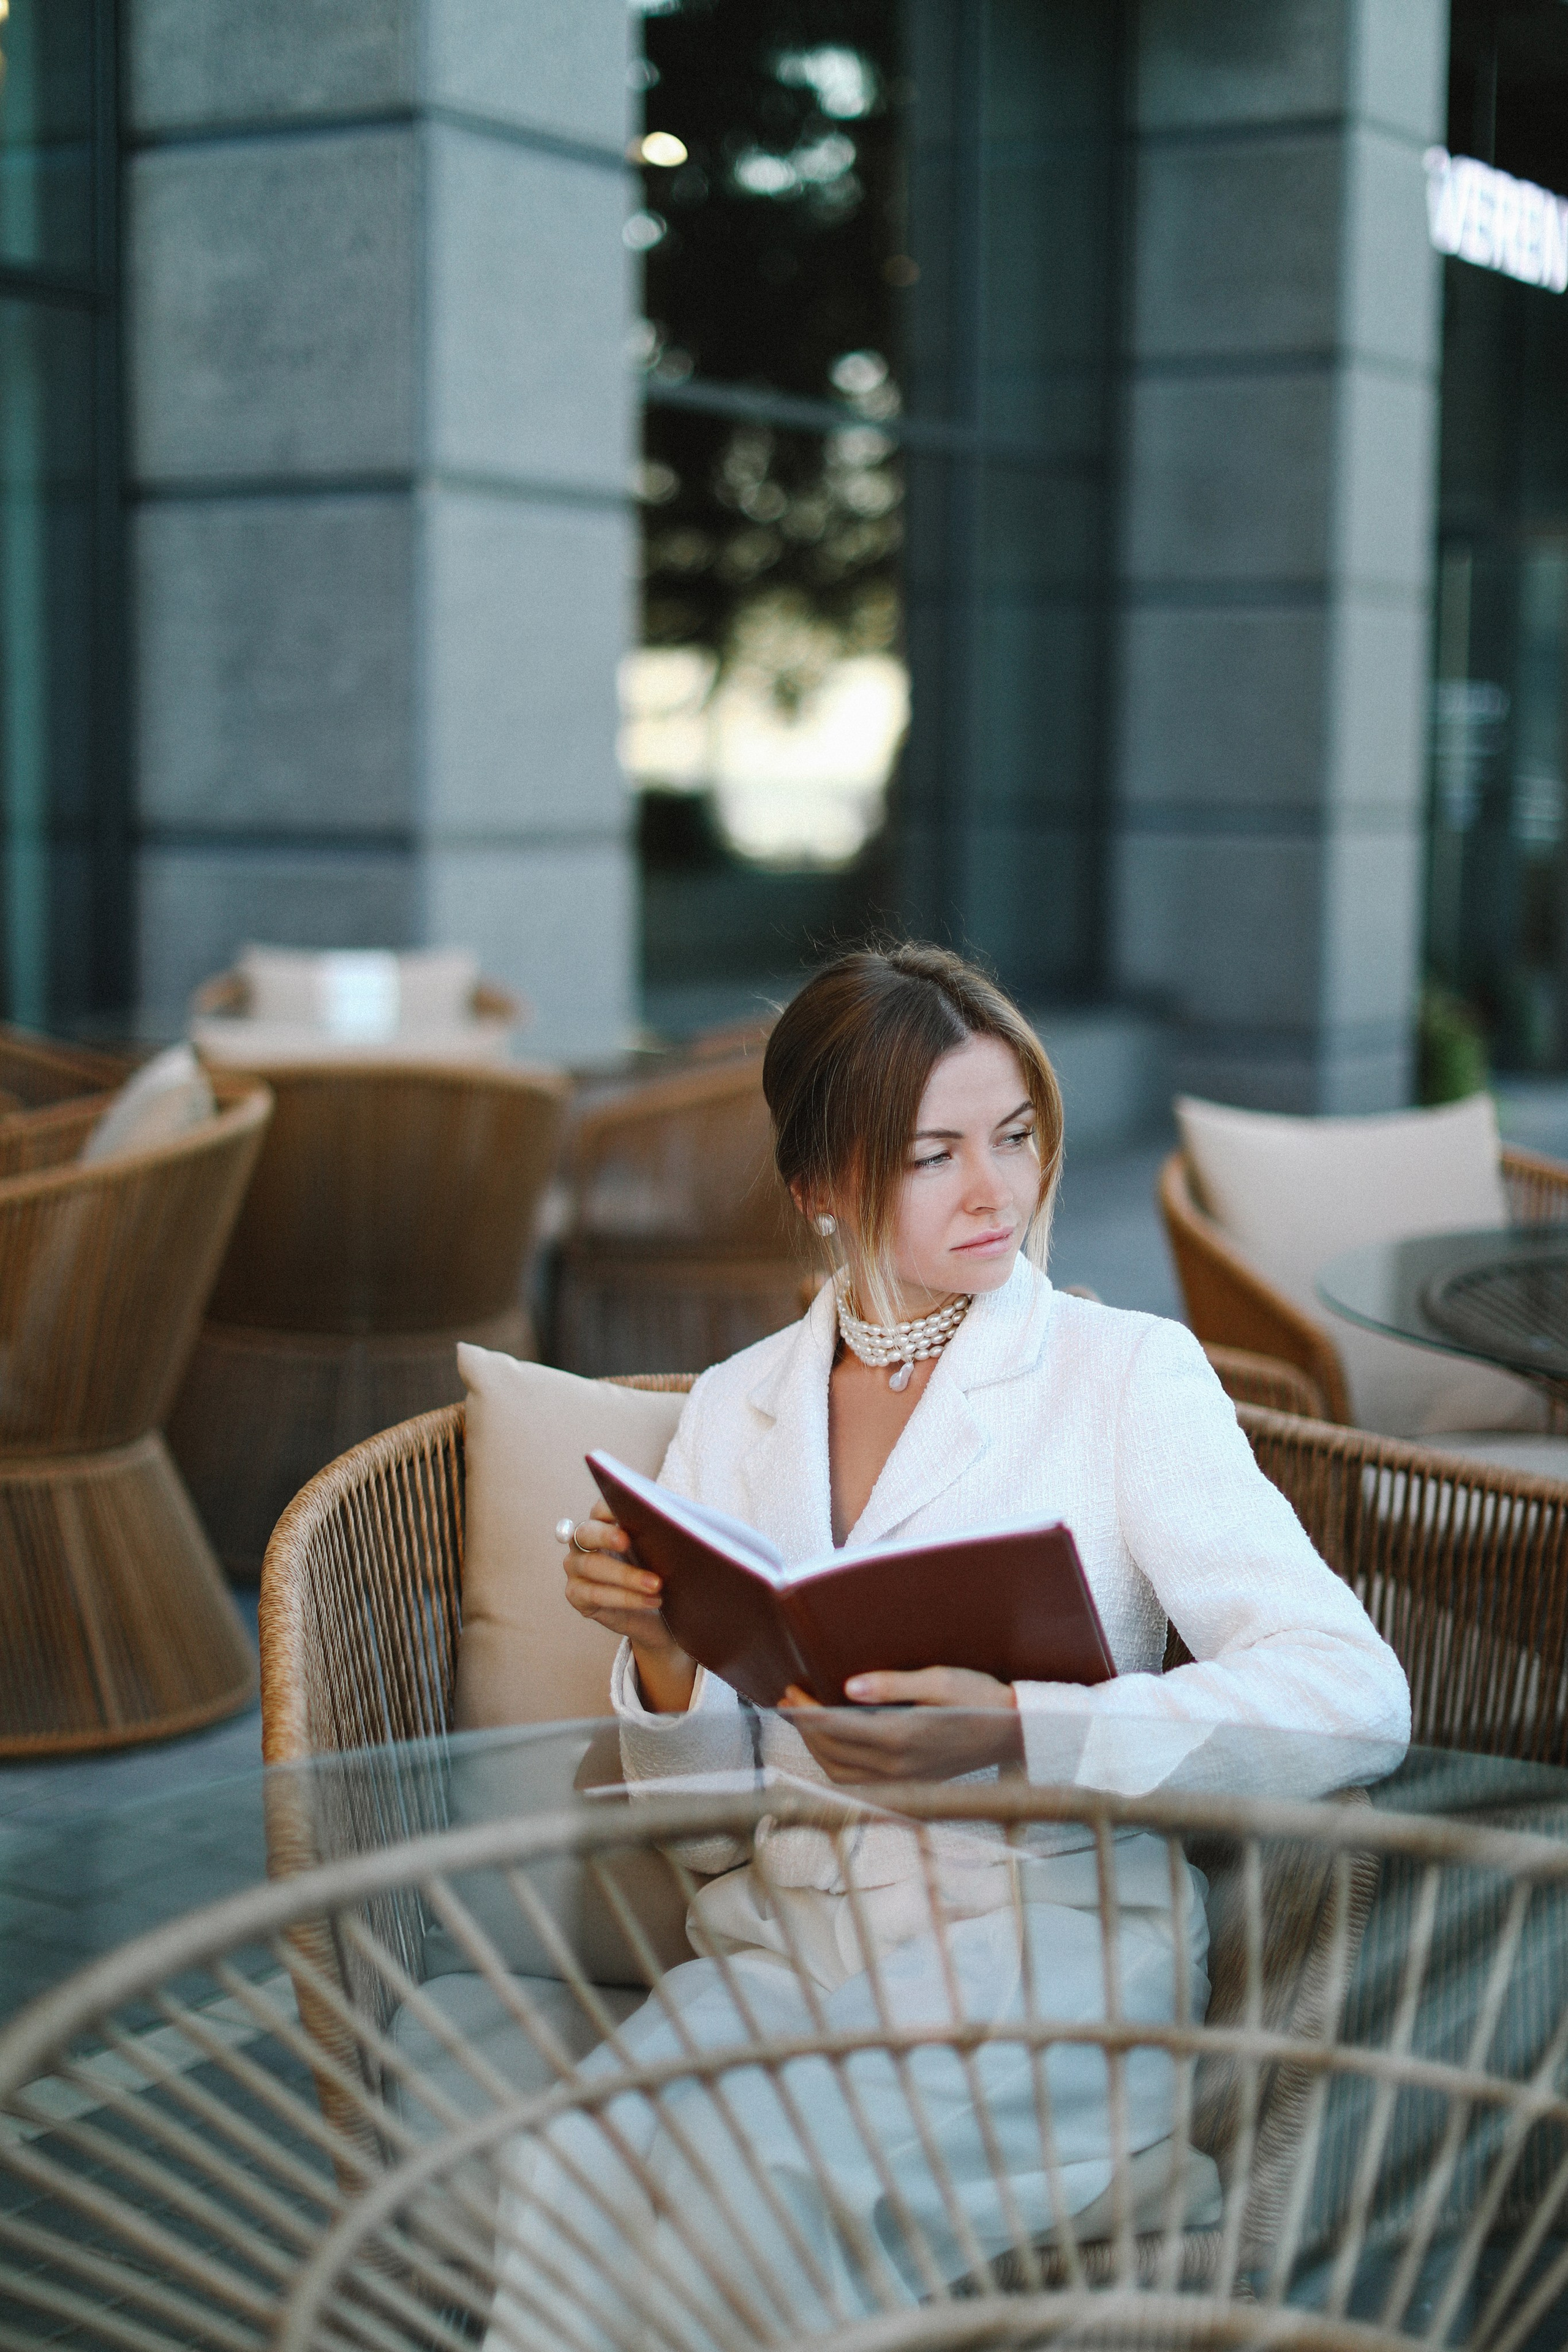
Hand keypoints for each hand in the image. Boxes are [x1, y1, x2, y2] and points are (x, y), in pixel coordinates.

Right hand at [561, 1501, 695, 1712]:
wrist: (659, 1615)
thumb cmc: (662, 1571)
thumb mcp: (667, 1549)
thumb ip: (668, 1528)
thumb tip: (680, 1515)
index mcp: (604, 1523)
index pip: (601, 1508)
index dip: (612, 1506)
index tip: (633, 1509)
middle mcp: (584, 1542)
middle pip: (586, 1532)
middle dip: (606, 1535)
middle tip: (627, 1541)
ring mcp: (576, 1569)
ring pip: (592, 1566)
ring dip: (625, 1576)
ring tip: (656, 1584)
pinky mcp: (576, 1595)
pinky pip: (595, 1595)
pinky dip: (625, 1598)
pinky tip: (652, 1600)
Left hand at [780, 1667, 1021, 1781]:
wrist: (1013, 1731)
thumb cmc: (977, 1698)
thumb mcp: (939, 1680)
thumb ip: (892, 1684)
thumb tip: (849, 1686)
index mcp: (900, 1737)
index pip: (834, 1727)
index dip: (806, 1711)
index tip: (792, 1692)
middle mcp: (897, 1766)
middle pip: (830, 1752)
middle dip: (804, 1727)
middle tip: (789, 1700)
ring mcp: (903, 1781)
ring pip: (840, 1774)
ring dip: (815, 1749)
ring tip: (803, 1721)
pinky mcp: (909, 1786)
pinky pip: (859, 1785)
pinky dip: (836, 1767)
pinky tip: (831, 1746)